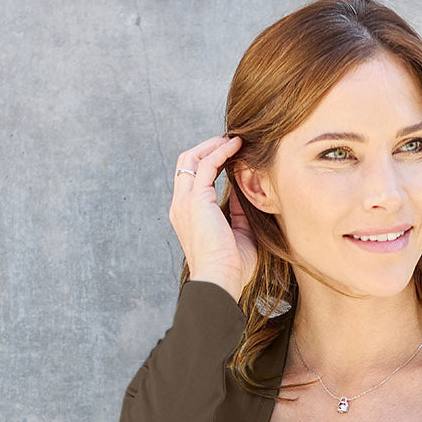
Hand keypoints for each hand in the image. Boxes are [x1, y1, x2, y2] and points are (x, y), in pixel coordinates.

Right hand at [168, 134, 257, 300]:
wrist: (221, 281)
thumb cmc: (231, 267)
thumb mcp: (238, 232)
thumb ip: (237, 210)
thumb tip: (241, 189)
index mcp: (186, 215)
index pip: (191, 178)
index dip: (208, 162)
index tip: (229, 155)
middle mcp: (180, 205)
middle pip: (186, 162)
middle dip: (207, 147)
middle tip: (231, 141)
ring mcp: (185, 202)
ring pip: (192, 158)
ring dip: (213, 145)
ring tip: (234, 139)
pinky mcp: (196, 200)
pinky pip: (207, 164)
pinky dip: (221, 151)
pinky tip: (237, 146)